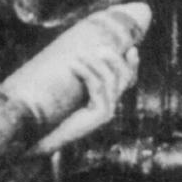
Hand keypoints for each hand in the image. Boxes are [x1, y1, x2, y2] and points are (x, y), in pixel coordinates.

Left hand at [5, 1, 148, 156]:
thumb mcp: (72, 92)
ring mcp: (108, 111)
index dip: (133, 65)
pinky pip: (97, 88)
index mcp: (108, 100)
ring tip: (79, 54)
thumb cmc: (55, 111)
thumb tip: (80, 52)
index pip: (128, 81)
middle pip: (124, 78)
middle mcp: (112, 106)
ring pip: (109, 80)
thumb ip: (81, 78)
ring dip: (94, 63)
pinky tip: (74, 65)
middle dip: (114, 59)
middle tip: (99, 47)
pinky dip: (86, 73)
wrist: (48, 133)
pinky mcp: (101, 115)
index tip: (132, 49)